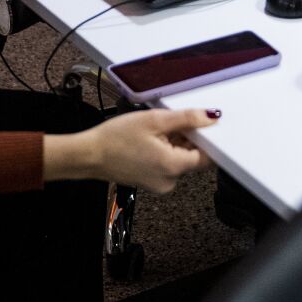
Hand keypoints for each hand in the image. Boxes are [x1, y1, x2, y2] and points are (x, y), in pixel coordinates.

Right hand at [72, 107, 217, 191]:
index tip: (201, 124)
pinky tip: (151, 141)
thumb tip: (212, 117)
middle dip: (188, 138)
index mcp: (174, 167)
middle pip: (193, 158)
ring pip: (180, 160)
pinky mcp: (152, 183)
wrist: (90, 155)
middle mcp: (170, 182)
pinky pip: (168, 166)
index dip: (208, 138)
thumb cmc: (117, 138)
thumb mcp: (154, 120)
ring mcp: (160, 185)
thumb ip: (186, 119)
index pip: (208, 156)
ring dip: (175, 144)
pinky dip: (165, 152)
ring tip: (156, 131)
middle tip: (170, 123)